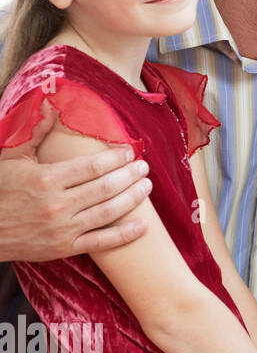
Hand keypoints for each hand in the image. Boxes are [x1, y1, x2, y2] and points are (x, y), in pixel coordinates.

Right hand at [0, 101, 150, 261]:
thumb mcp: (12, 158)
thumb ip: (36, 132)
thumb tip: (51, 104)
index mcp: (46, 179)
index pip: (93, 166)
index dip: (116, 159)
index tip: (129, 153)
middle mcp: (57, 204)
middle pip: (106, 187)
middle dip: (131, 175)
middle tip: (144, 167)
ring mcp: (62, 228)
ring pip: (109, 211)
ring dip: (133, 198)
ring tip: (146, 187)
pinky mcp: (63, 248)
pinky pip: (101, 242)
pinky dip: (125, 234)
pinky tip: (143, 225)